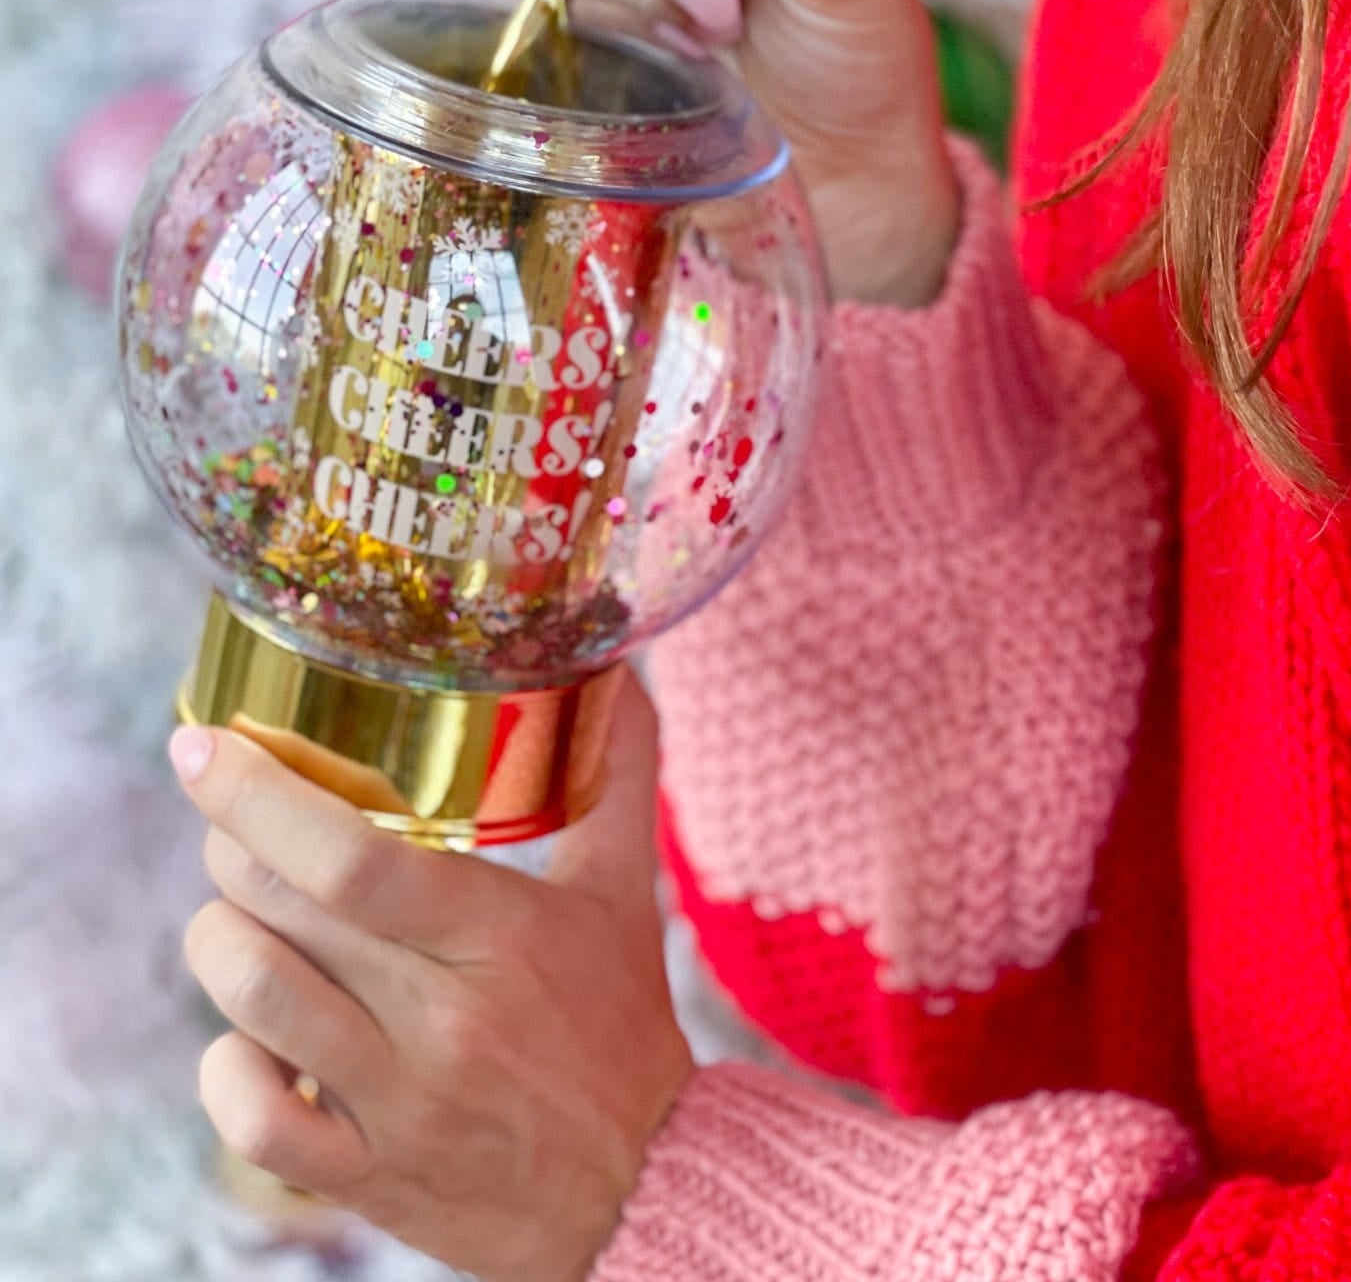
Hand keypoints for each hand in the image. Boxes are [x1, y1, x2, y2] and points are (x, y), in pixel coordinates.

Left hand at [172, 674, 691, 1281]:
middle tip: (237, 824)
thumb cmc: (621, 1020)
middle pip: (281, 909)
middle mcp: (442, 1017)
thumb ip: (621, 769)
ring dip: (219, 941)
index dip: (258, 794)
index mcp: (500, 932)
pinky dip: (226, 1068)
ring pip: (252, 999)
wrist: (644, 1186)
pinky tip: (250, 1038)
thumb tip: (622, 667)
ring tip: (240, 919)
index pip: (351, 856)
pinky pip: (252, 1124)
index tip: (202, 748)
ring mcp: (399, 1103)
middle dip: (232, 848)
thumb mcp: (626, 889)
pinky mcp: (369, 1178)